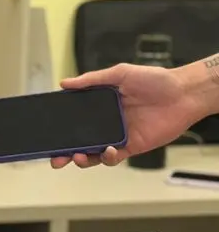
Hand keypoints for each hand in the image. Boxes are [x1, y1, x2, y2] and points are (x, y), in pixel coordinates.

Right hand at [50, 64, 198, 168]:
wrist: (183, 93)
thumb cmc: (155, 80)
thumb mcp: (119, 73)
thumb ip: (91, 80)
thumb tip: (65, 83)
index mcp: (100, 106)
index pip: (74, 119)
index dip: (61, 129)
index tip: (48, 135)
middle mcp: (106, 122)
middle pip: (79, 141)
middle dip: (66, 152)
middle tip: (56, 158)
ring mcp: (118, 135)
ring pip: (93, 153)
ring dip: (83, 158)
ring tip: (78, 156)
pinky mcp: (131, 146)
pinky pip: (114, 157)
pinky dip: (107, 157)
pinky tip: (107, 150)